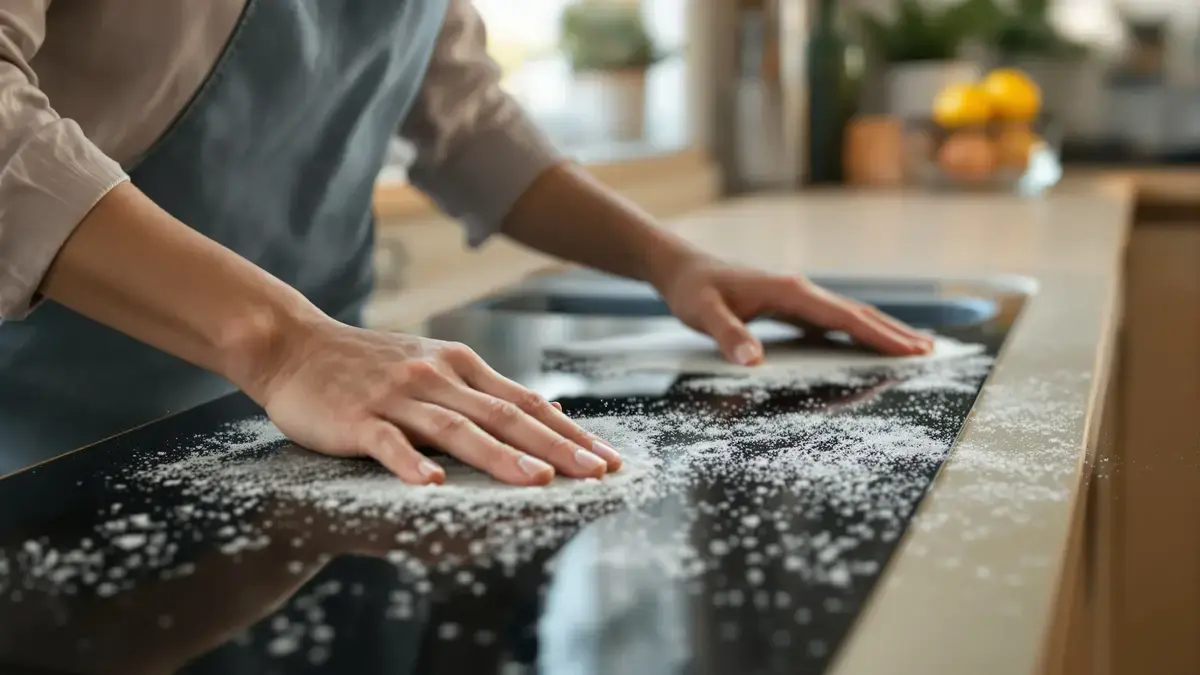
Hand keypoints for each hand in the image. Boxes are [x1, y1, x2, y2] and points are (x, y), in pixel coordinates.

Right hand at [249, 319, 621, 485]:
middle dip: (555, 446)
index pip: (526, 402)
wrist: (293, 345)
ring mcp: (397, 396)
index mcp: (461, 366)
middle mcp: (437, 377)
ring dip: (499, 456)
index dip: (570, 431)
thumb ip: (489, 391)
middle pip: (504, 415)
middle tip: (596, 472)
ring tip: (538, 480)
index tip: (609, 458)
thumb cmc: (369, 364)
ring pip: (456, 429)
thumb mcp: (437, 365)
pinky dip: (412, 463)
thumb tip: (549, 408)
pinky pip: (388, 442)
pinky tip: (434, 485)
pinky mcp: (357, 417)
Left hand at [655, 255, 934, 364]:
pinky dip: (858, 330)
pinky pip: (833, 319)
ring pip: (850, 314)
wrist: (681, 268)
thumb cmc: (692, 291)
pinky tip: (869, 342)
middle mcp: (800, 290)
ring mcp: (798, 295)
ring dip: (882, 330)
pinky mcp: (790, 303)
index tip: (910, 351)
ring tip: (915, 348)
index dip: (879, 336)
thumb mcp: (702, 315)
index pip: (845, 317)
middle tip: (930, 354)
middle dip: (894, 333)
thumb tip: (754, 362)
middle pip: (858, 313)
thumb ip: (728, 336)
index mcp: (790, 291)